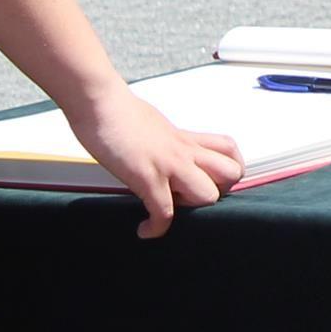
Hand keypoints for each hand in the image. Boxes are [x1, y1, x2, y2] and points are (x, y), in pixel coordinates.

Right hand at [66, 83, 244, 239]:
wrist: (100, 102)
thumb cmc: (120, 112)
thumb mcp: (157, 126)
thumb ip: (170, 142)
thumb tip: (167, 155)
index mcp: (187, 139)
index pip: (229, 150)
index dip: (227, 170)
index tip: (211, 182)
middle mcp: (184, 151)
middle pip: (231, 174)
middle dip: (218, 191)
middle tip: (192, 196)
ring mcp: (168, 164)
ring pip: (207, 195)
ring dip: (191, 209)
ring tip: (170, 208)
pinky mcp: (146, 176)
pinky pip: (164, 212)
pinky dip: (156, 227)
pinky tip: (145, 229)